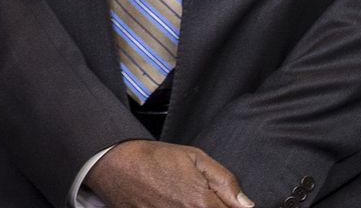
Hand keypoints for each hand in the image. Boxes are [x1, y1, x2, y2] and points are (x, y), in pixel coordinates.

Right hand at [86, 140, 252, 207]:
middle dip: (212, 207)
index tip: (223, 201)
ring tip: (181, 197)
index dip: (231, 207)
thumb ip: (225, 181)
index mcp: (202, 203)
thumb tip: (246, 204)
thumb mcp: (195, 157)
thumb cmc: (152, 158)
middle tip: (199, 198)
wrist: (113, 163)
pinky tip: (169, 201)